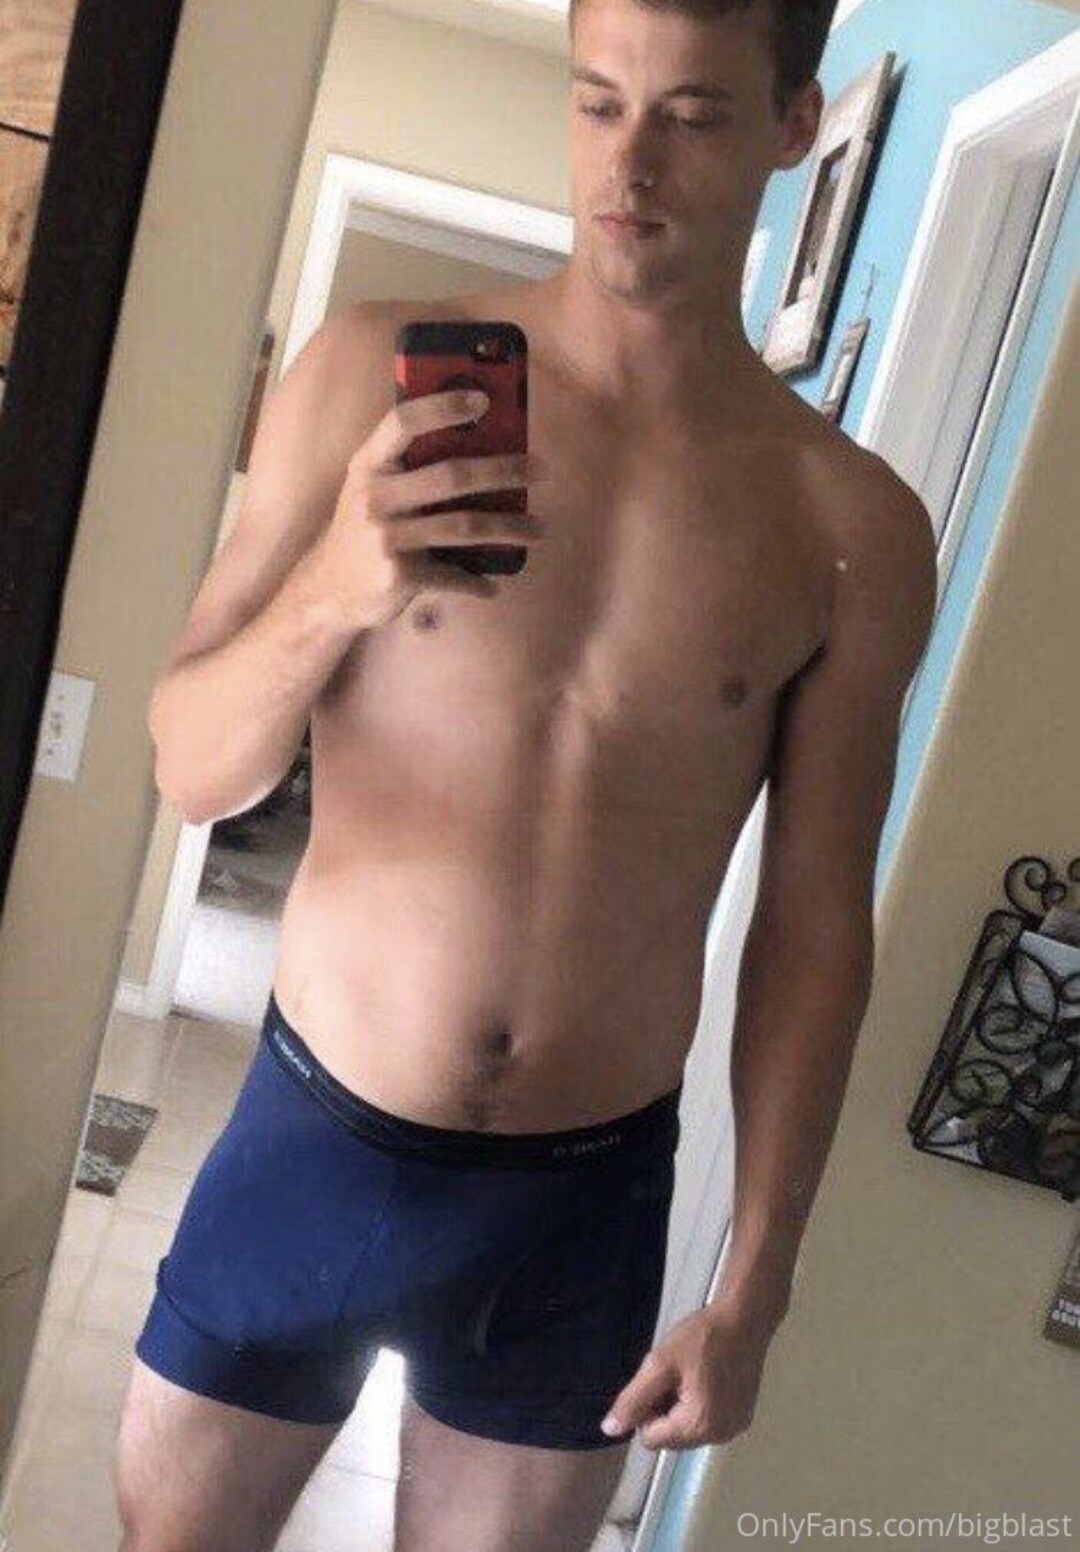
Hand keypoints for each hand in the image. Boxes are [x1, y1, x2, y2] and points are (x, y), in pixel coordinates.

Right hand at [315, 387, 541, 628]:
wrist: (326, 590)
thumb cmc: (363, 530)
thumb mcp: (371, 488)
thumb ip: (406, 465)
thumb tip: (477, 442)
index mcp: (368, 465)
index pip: (404, 422)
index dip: (444, 406)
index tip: (484, 401)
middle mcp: (375, 497)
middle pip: (452, 475)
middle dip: (503, 470)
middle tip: (539, 469)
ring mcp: (386, 538)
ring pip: (463, 526)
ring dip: (508, 528)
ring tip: (537, 528)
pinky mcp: (399, 576)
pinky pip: (452, 575)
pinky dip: (477, 583)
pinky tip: (491, 586)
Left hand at [599, 1298, 777, 1451]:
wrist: (745, 1317)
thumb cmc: (702, 1337)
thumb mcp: (659, 1363)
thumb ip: (633, 1400)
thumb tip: (610, 1430)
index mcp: (698, 1427)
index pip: (650, 1438)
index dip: (646, 1409)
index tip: (658, 1379)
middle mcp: (720, 1437)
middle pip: (671, 1437)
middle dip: (665, 1409)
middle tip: (675, 1374)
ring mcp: (734, 1428)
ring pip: (687, 1430)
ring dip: (681, 1407)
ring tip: (691, 1373)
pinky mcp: (742, 1417)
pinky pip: (707, 1422)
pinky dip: (699, 1405)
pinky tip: (706, 1377)